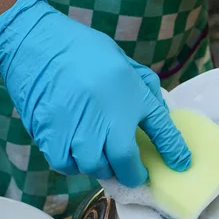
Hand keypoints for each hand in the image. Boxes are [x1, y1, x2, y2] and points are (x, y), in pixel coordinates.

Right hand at [0, 0, 190, 187]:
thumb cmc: (83, 51)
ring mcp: (78, 132)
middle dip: (131, 173)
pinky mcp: (52, 138)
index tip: (180, 165)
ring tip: (98, 154)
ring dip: (100, 166)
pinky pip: (66, 166)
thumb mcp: (125, 65)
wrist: (37, 45)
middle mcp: (107, 120)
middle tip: (130, 170)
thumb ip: (144, 91)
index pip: (162, 132)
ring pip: (94, 168)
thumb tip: (160, 115)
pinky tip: (74, 150)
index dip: (173, 153)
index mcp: (131, 98)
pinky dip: (73, 163)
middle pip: (124, 164)